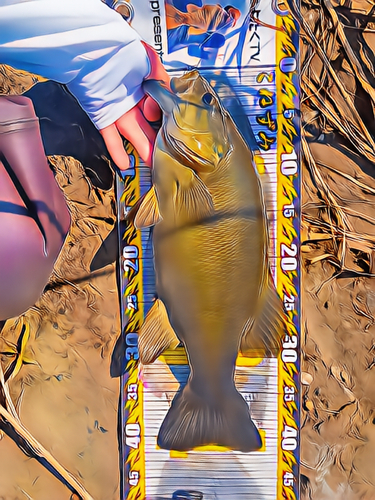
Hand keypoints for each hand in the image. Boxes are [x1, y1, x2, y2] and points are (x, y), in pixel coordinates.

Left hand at [99, 42, 169, 170]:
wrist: (91, 48)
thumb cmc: (120, 48)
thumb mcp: (149, 59)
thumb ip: (161, 78)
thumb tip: (166, 98)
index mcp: (146, 86)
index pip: (161, 108)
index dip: (163, 114)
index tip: (155, 112)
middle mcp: (134, 99)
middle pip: (149, 125)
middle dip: (158, 142)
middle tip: (166, 157)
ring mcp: (118, 109)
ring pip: (134, 133)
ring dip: (143, 150)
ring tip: (151, 165)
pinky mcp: (102, 116)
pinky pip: (111, 136)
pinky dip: (117, 150)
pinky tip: (124, 164)